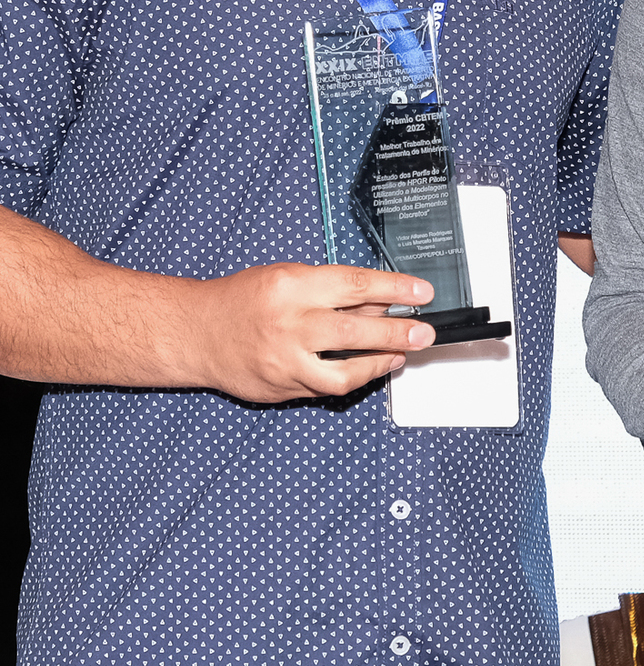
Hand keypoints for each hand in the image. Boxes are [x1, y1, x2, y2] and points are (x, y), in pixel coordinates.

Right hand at [183, 263, 436, 403]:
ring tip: (401, 354)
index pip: (355, 284)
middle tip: (424, 332)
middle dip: (398, 332)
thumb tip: (381, 298)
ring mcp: (284, 361)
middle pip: (356, 329)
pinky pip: (328, 388)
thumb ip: (333, 289)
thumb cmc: (243, 299)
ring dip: (380, 363)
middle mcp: (289, 324)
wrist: (197, 333)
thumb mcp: (288, 276)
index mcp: (292, 286)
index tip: (422, 292)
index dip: (395, 288)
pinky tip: (370, 368)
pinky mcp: (282, 388)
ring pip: (345, 371)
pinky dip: (354, 379)